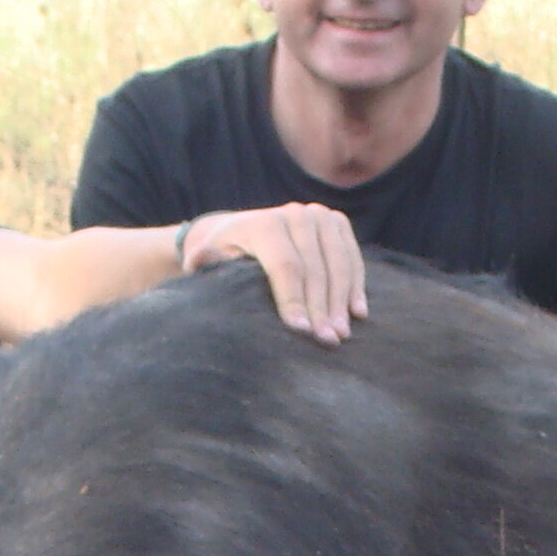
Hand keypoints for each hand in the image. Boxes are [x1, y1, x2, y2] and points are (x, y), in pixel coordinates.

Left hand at [185, 203, 368, 343]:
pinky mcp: (338, 222)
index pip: (286, 267)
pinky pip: (353, 257)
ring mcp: (320, 215)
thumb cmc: (228, 253)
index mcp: (266, 224)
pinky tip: (358, 313)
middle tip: (326, 341)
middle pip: (314, 269)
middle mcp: (295, 213)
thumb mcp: (210, 256)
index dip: (294, 300)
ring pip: (338, 264)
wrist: (249, 227)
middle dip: (321, 308)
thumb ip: (205, 260)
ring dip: (342, 301)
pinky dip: (356, 285)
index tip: (300, 331)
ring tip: (341, 334)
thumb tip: (198, 263)